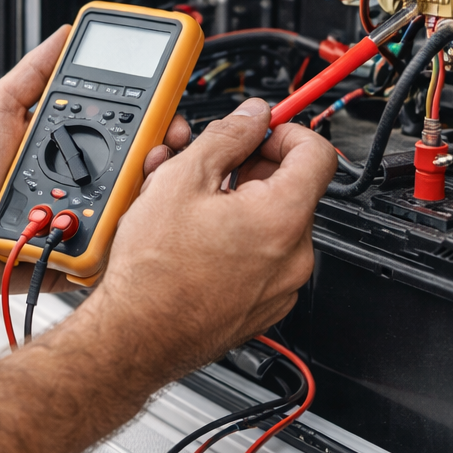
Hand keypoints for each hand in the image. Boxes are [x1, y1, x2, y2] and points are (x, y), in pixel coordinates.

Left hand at [0, 27, 191, 292]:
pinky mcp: (74, 256)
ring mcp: (82, 220)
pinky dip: (116, 241)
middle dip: (159, 160)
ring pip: (131, 213)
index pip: (131, 133)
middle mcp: (84, 184)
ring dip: (139, 199)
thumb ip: (36, 70)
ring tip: (135, 185)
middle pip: (141, 174)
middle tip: (158, 151)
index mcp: (74, 148)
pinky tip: (113, 224)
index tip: (169, 116)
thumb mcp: (0, 103)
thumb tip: (64, 32)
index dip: (158, 124)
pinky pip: (107, 253)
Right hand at [77, 98, 335, 379]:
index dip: (286, 131)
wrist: (136, 336)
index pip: (316, 153)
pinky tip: (195, 240)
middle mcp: (293, 256)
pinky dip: (236, 242)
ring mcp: (281, 286)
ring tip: (189, 205)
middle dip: (249, 169)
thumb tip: (251, 116)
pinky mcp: (262, 307)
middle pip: (290, 189)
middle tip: (208, 167)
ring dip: (237, 204)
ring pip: (270, 225)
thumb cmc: (154, 273)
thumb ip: (226, 137)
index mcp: (282, 218)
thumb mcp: (182, 180)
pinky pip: (261, 260)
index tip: (258, 132)